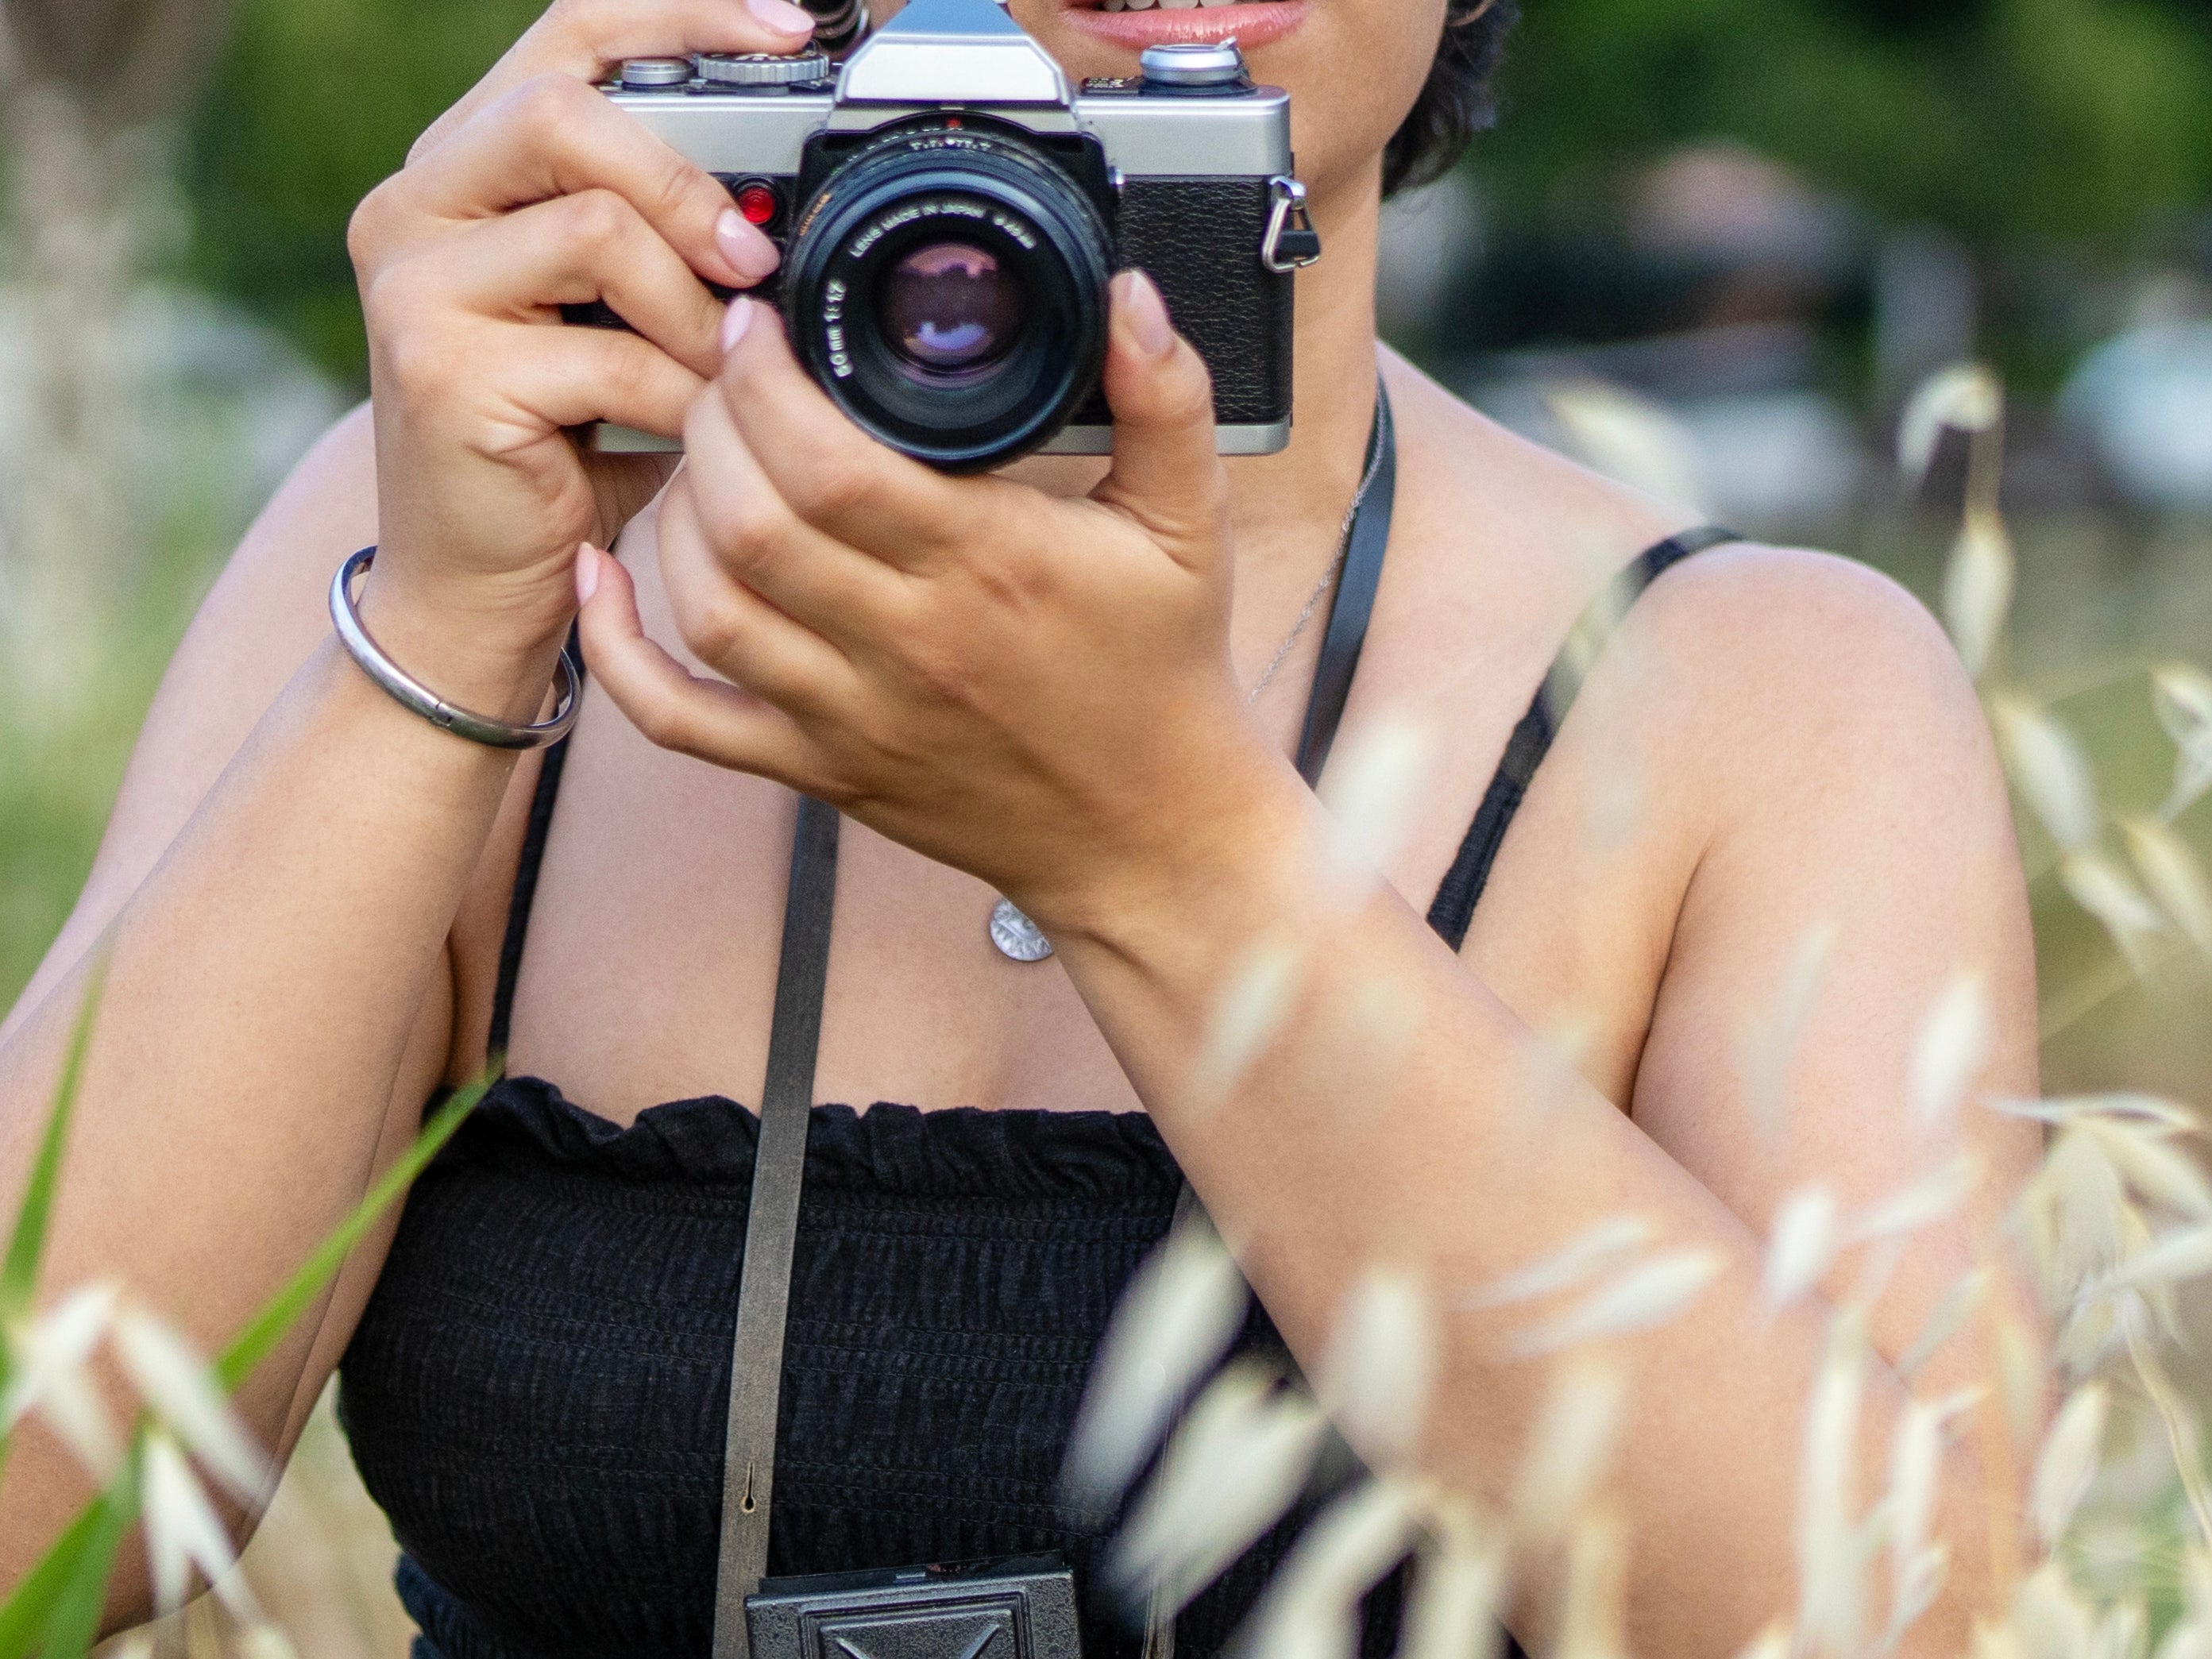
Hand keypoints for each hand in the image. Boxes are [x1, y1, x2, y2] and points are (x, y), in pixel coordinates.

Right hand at [346, 0, 821, 712]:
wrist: (481, 589)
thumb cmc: (562, 451)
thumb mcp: (617, 321)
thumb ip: (662, 242)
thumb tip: (788, 207)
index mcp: (465, 168)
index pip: (567, 37)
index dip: (680, 16)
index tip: (788, 26)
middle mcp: (416, 204)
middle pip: (565, 110)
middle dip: (687, 181)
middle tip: (754, 266)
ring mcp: (414, 285)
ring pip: (593, 226)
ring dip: (693, 308)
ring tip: (724, 373)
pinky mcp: (439, 371)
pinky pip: (605, 350)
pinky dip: (678, 393)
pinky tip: (695, 431)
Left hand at [576, 273, 1295, 930]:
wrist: (1148, 836)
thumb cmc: (1163, 678)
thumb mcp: (1188, 525)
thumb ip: (1166, 398)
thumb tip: (1128, 294)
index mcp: (990, 566)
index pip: (831, 464)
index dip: (767, 385)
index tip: (759, 328)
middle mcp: (909, 644)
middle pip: (751, 523)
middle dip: (710, 427)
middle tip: (718, 375)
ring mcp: (852, 717)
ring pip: (707, 607)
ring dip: (674, 516)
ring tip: (697, 457)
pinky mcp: (819, 771)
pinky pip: (685, 722)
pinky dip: (621, 656)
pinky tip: (602, 583)